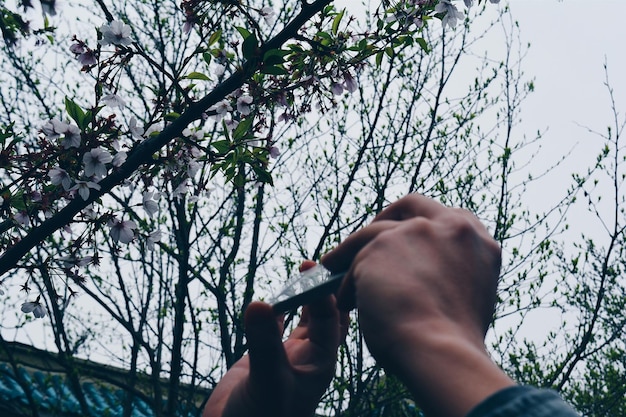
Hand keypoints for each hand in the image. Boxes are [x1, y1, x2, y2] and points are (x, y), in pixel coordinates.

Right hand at [203, 261, 349, 416]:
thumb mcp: (266, 382)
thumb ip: (264, 345)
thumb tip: (260, 304)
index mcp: (321, 361)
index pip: (331, 318)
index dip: (326, 292)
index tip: (315, 267)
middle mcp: (309, 356)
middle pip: (325, 314)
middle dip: (324, 290)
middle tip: (316, 261)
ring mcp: (288, 356)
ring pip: (303, 318)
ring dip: (303, 297)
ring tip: (302, 270)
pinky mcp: (265, 358)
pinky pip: (277, 327)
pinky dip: (278, 311)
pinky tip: (276, 298)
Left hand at [322, 194, 514, 416]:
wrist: (442, 352)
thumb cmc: (454, 340)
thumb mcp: (470, 293)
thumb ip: (451, 271)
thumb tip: (425, 275)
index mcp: (477, 239)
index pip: (447, 216)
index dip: (423, 223)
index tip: (407, 234)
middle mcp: (450, 226)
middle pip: (410, 206)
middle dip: (387, 218)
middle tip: (370, 240)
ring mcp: (415, 232)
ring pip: (373, 233)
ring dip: (353, 251)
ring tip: (338, 270)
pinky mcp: (381, 244)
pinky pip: (354, 259)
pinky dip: (345, 280)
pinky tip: (344, 301)